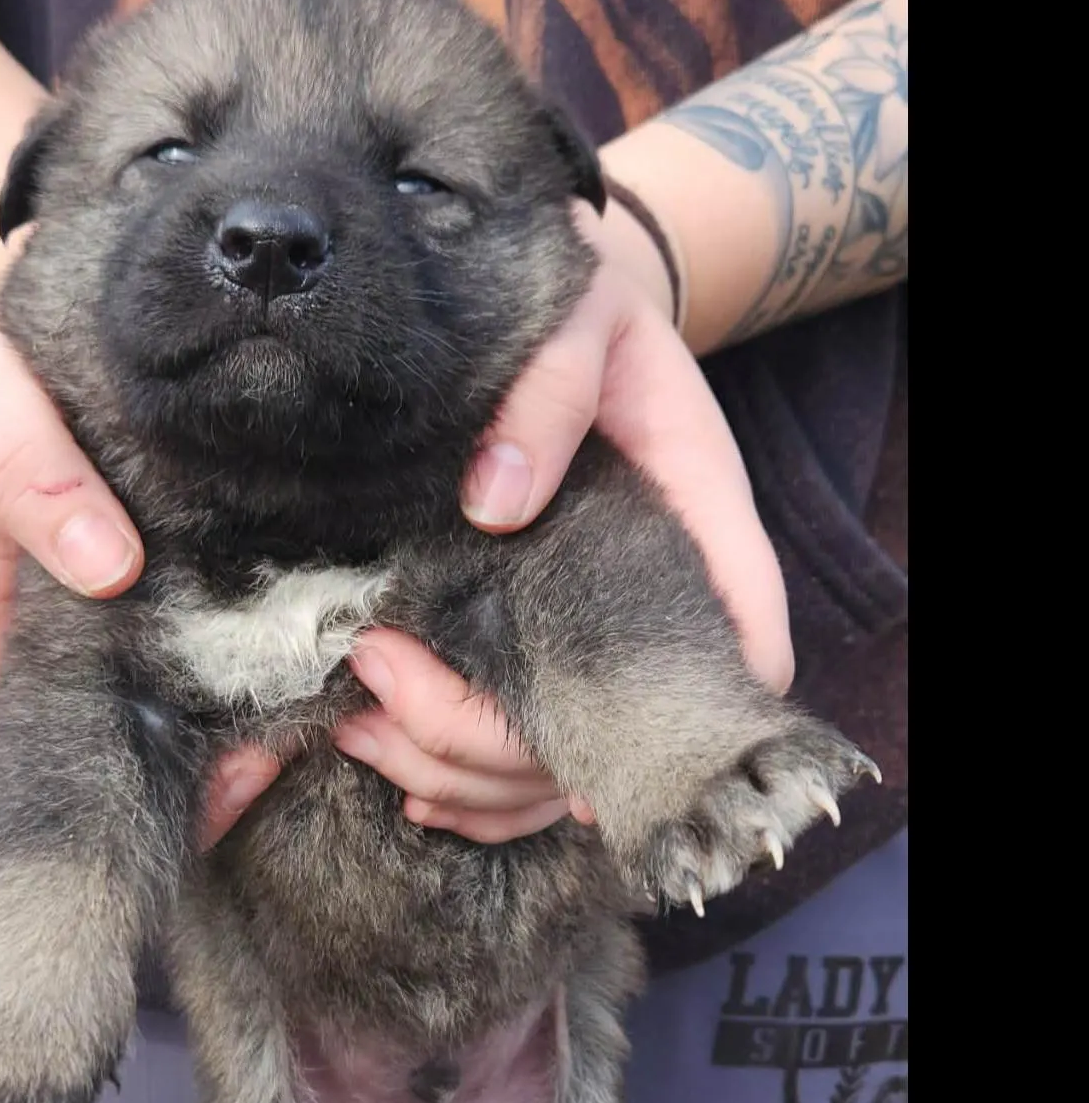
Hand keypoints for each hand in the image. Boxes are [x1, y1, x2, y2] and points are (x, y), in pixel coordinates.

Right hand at [0, 303, 277, 875]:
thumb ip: (19, 462)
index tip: (66, 835)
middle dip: (131, 806)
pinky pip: (209, 693)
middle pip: (58, 780)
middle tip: (228, 783)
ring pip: (147, 751)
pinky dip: (249, 709)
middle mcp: (32, 652)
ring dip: (209, 771)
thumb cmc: (23, 357)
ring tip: (276, 743)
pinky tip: (300, 694)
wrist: (113, 324)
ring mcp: (109, 646)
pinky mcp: (184, 621)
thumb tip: (105, 569)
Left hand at [328, 204, 793, 841]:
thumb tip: (495, 505)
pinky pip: (520, 759)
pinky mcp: (538, 643)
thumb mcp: (578, 322)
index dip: (683, 715)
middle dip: (492, 744)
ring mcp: (593, 632)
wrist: (557, 312)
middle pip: (614, 735)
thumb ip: (551, 395)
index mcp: (696, 521)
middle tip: (378, 681)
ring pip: (558, 769)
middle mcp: (653, 597)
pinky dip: (466, 789)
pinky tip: (402, 774)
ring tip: (362, 732)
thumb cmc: (582, 312)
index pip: (740, 640)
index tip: (571, 734)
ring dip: (462, 779)